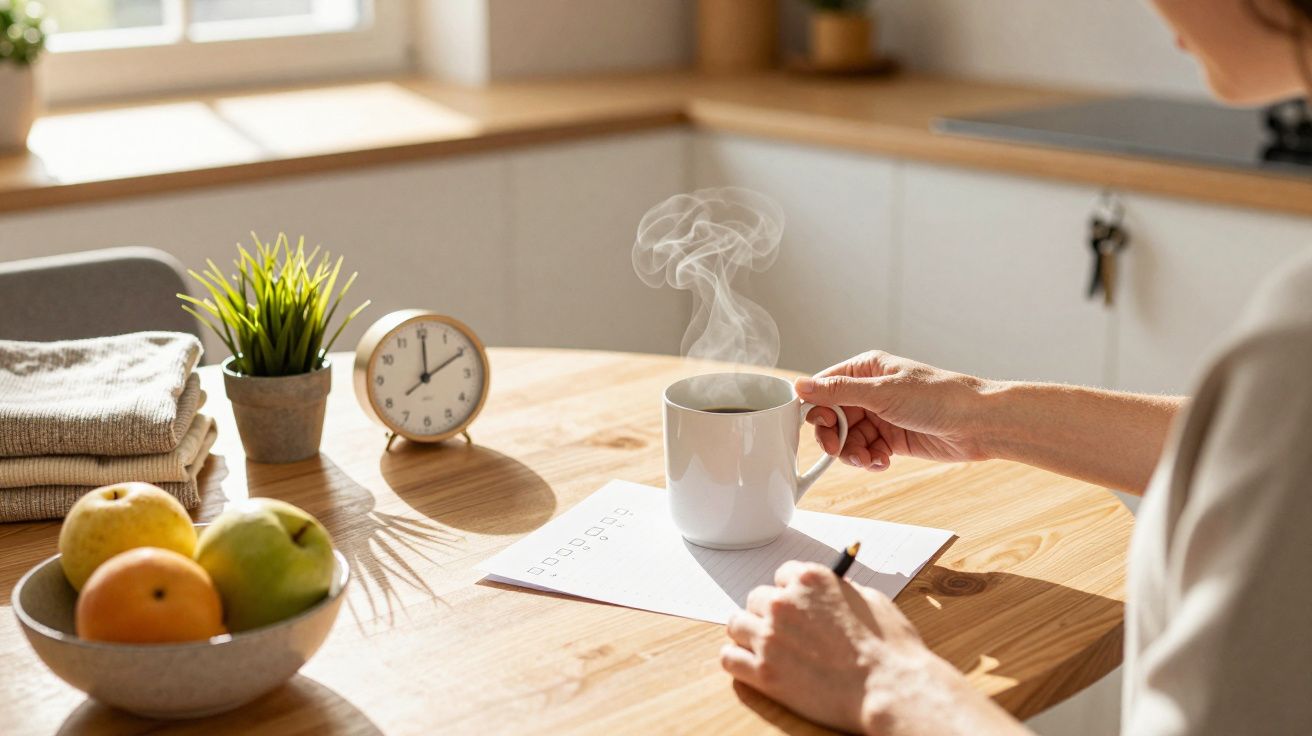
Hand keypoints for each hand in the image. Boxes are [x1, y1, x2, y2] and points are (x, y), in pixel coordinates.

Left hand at [721, 562, 1022, 735]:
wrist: (889, 689)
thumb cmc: (890, 648)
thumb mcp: (870, 601)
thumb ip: (840, 591)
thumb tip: (829, 592)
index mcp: (810, 580)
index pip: (781, 575)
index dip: (790, 592)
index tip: (797, 605)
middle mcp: (784, 603)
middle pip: (756, 599)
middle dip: (769, 613)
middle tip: (785, 632)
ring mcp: (770, 637)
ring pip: (737, 625)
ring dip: (750, 634)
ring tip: (767, 649)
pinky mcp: (763, 673)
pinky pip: (729, 658)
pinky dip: (738, 661)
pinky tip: (752, 666)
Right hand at [796, 351, 996, 471]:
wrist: (977, 423)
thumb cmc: (937, 397)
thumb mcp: (883, 393)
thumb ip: (839, 391)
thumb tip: (800, 386)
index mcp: (865, 370)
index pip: (825, 388)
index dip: (817, 410)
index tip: (822, 428)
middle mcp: (870, 392)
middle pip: (833, 417)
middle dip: (834, 437)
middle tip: (839, 451)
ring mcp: (881, 416)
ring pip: (849, 438)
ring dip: (853, 453)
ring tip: (870, 459)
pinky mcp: (892, 438)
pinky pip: (867, 451)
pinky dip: (870, 460)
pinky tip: (883, 461)